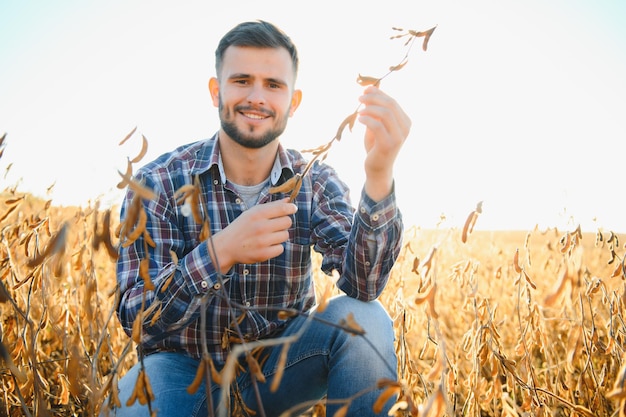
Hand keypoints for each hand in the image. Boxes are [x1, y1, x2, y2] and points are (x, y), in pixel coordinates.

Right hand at [209, 198, 296, 272]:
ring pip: (285, 235)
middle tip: (275, 225)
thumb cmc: (242, 227)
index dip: (291, 208)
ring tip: (268, 236)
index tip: (293, 208)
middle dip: (284, 222)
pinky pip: (281, 248)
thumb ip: (272, 206)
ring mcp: (262, 241)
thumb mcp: (253, 212)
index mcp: (257, 214)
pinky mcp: (263, 254)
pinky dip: (276, 247)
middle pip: (287, 222)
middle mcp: (260, 227)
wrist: (227, 246)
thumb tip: (289, 200)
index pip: (282, 208)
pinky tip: (267, 245)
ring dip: (280, 235)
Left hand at [358, 86, 411, 201]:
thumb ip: (376, 110)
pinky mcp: (389, 144)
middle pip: (390, 105)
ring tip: (359, 111)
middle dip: (374, 98)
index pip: (393, 102)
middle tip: (359, 98)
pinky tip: (359, 119)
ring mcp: (399, 137)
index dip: (379, 94)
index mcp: (405, 121)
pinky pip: (377, 126)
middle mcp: (405, 128)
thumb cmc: (376, 145)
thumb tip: (371, 89)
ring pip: (385, 114)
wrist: (377, 168)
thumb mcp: (377, 125)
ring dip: (369, 108)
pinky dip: (367, 119)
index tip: (365, 90)